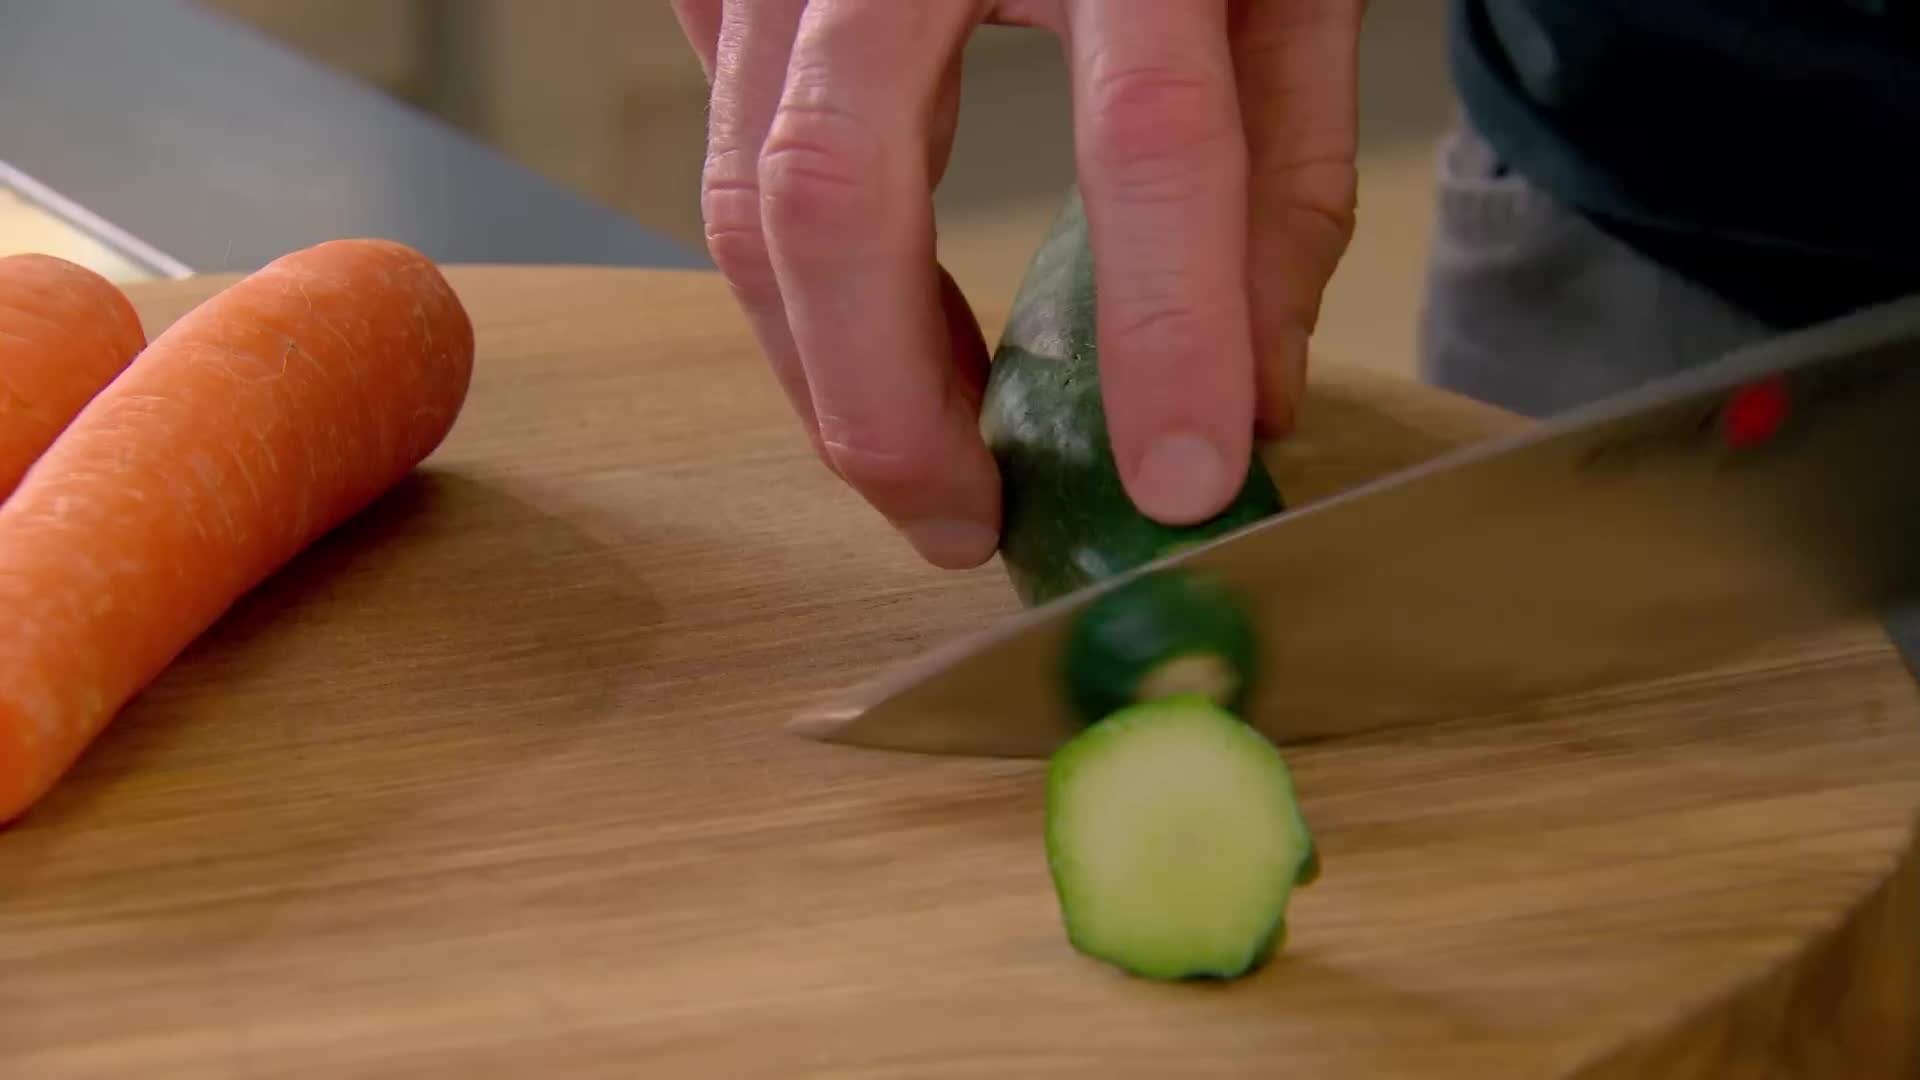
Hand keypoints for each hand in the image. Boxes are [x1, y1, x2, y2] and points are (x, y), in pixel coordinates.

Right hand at [670, 0, 1361, 568]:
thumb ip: (1282, 182)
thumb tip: (1245, 396)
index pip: (1147, 138)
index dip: (1166, 330)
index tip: (1183, 481)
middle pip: (837, 194)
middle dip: (888, 405)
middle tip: (966, 522)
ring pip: (746, 196)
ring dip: (825, 370)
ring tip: (931, 463)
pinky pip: (724, 154)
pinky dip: (789, 283)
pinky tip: (870, 339)